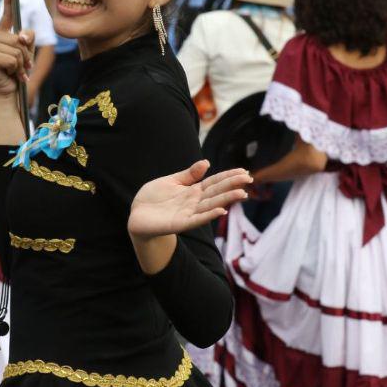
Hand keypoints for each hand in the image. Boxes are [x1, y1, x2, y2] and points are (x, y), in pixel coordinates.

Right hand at [0, 0, 32, 100]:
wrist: (7, 92)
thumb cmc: (16, 71)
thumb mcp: (27, 52)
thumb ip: (28, 39)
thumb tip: (21, 36)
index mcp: (2, 33)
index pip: (7, 14)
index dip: (8, 0)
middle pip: (19, 39)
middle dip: (25, 55)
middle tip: (21, 66)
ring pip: (17, 50)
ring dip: (21, 64)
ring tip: (15, 71)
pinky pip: (13, 59)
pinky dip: (16, 70)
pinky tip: (10, 75)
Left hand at [128, 161, 250, 239]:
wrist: (137, 216)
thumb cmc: (153, 198)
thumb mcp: (171, 181)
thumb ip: (188, 174)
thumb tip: (206, 162)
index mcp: (193, 190)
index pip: (215, 182)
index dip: (229, 176)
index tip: (244, 171)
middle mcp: (194, 202)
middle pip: (216, 192)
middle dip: (232, 186)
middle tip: (248, 180)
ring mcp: (188, 213)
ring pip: (211, 205)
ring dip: (226, 200)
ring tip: (241, 194)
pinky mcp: (179, 223)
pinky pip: (197, 219)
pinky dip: (209, 215)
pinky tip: (221, 211)